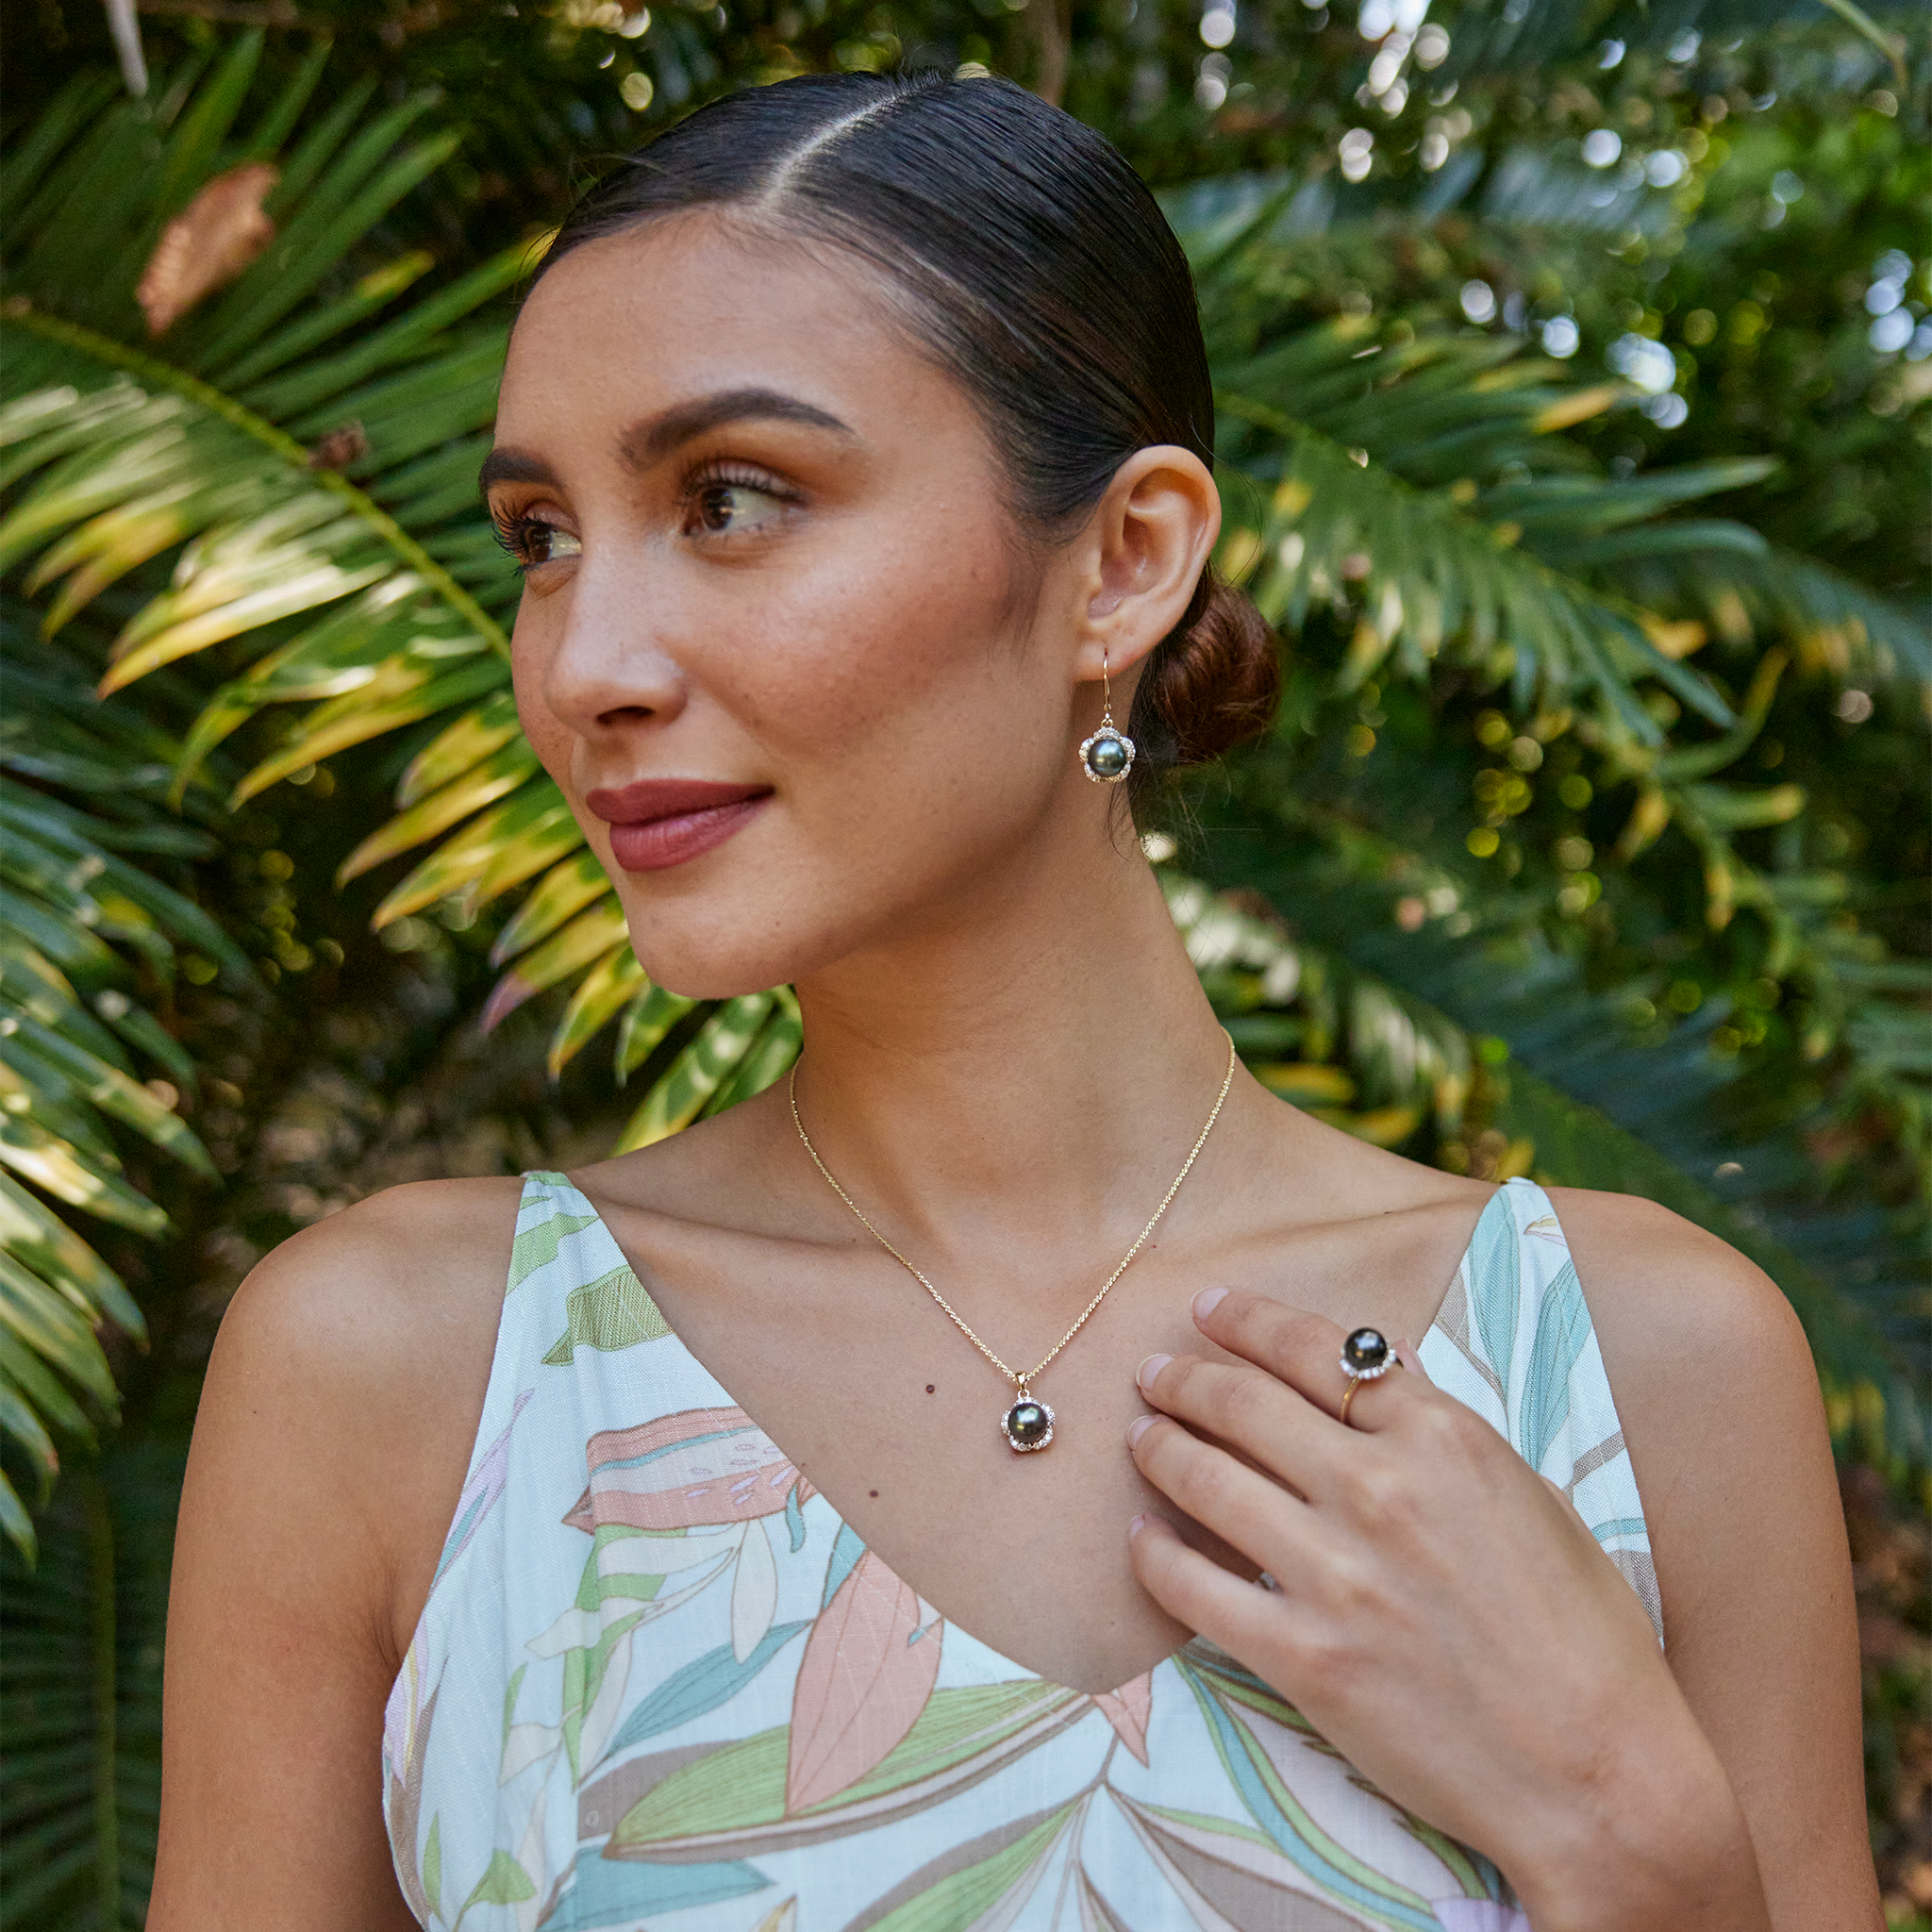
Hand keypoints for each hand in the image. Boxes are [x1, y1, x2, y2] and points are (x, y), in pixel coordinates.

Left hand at [1125, 1286, 1767, 1931]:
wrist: (1601, 1777)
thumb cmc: (1584, 1639)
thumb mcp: (1530, 1498)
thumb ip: (1442, 1439)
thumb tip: (1371, 1386)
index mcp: (1445, 1439)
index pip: (1320, 1351)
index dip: (1251, 1323)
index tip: (1211, 1309)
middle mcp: (1382, 1491)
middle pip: (1247, 1405)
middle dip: (1187, 1378)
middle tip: (1153, 1370)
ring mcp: (1337, 1575)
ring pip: (1208, 1482)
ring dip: (1160, 1448)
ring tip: (1139, 1434)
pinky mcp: (1307, 1658)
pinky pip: (1196, 1590)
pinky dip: (1155, 1556)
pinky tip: (1142, 1537)